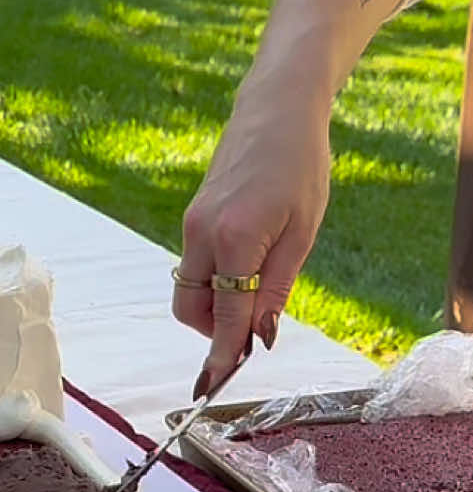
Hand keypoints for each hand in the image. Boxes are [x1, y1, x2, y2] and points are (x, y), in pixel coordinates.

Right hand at [173, 79, 330, 396]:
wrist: (276, 108)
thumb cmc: (301, 164)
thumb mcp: (303, 231)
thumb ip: (277, 286)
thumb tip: (259, 335)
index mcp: (236, 238)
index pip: (226, 313)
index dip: (224, 352)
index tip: (216, 383)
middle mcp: (202, 234)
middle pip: (191, 309)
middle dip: (214, 330)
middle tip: (251, 327)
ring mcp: (191, 225)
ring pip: (189, 290)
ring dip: (214, 305)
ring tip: (254, 290)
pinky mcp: (192, 217)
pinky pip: (194, 266)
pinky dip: (213, 280)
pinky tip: (244, 266)